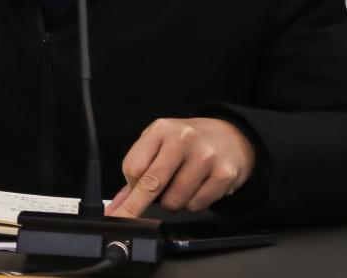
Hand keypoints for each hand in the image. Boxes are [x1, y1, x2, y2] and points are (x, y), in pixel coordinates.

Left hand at [106, 117, 254, 216]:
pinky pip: (197, 205)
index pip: (133, 167)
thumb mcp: (159, 144)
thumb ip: (138, 171)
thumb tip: (117, 205)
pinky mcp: (223, 174)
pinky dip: (192, 204)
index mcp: (161, 130)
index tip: (132, 191)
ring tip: (180, 187)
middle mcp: (183, 139)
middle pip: (152, 183)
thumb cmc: (188, 142)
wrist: (229, 135)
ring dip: (172, 203)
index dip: (131, 184)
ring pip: (174, 200)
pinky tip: (197, 188)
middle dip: (138, 204)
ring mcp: (205, 156)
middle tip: (129, 216)